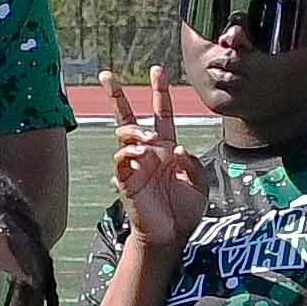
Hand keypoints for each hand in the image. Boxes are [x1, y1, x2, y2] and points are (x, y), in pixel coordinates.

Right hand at [104, 72, 203, 245]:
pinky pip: (121, 158)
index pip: (162, 114)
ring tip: (149, 139)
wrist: (172, 235)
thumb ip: (193, 164)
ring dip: (135, 130)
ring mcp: (135, 164)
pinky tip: (141, 153)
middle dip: (116, 96)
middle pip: (128, 116)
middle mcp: (148, 152)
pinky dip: (129, 152)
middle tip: (107, 75)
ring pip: (123, 134)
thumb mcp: (199, 184)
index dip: (160, 93)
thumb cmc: (185, 210)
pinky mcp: (126, 179)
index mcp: (167, 148)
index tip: (158, 71)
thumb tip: (177, 148)